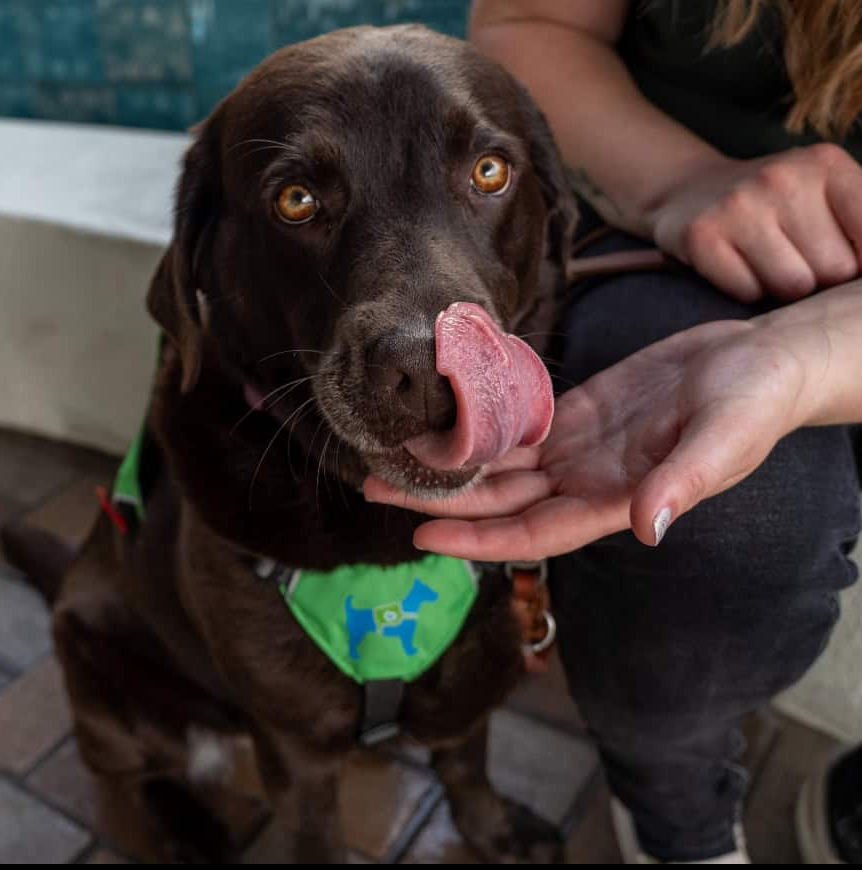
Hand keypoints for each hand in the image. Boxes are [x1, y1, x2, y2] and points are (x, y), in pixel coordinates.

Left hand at [364, 318, 817, 560]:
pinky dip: (479, 426)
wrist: (763, 361)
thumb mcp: (724, 440)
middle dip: (438, 498)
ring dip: (448, 463)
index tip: (423, 535)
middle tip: (375, 488)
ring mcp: (578, 450)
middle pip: (498, 501)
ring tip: (392, 453)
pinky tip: (440, 419)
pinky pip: (518, 427)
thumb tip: (649, 526)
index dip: (478, 538)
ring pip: (500, 466)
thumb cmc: (753, 405)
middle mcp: (585, 483)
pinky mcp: (577, 414)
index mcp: (613, 501)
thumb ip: (684, 483)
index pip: (532, 533)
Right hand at [648, 145, 861, 301]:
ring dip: (783, 286)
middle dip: (820, 276)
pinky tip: (738, 266)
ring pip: (792, 285)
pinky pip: (747, 292)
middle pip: (834, 269)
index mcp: (825, 163)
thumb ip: (861, 221)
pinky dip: (746, 290)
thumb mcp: (828, 190)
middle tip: (797, 256)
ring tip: (768, 262)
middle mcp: (782, 178)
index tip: (845, 258)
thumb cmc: (776, 201)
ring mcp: (738, 206)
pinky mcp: (701, 236)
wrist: (693, 188)